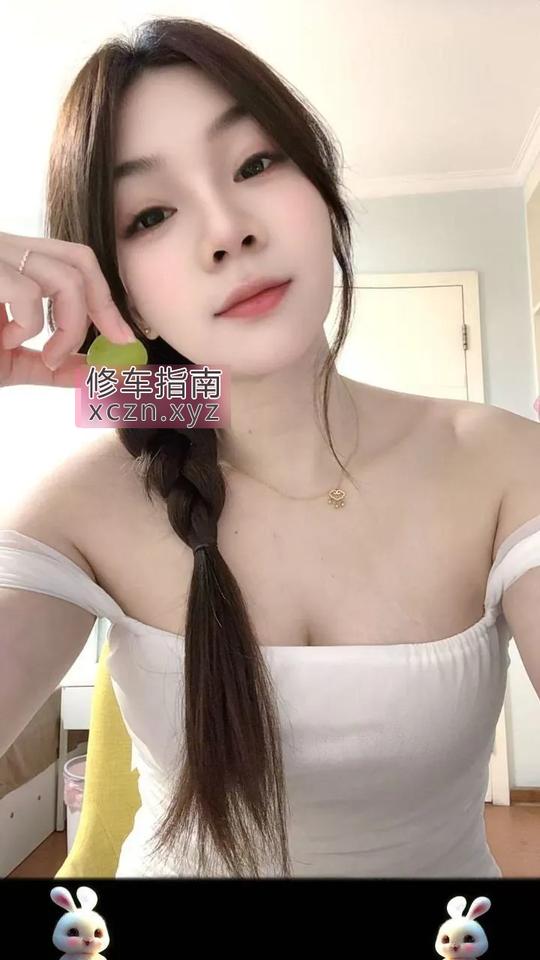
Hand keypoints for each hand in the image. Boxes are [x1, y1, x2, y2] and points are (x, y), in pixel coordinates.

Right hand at [0, 230, 135, 386]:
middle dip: (104, 307)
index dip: (106, 300)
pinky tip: (9, 341)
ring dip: (70, 328)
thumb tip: (94, 372)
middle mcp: (7, 251)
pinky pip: (28, 292)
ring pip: (65, 276)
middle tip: (114, 343)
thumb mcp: (12, 362)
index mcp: (16, 266)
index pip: (76, 263)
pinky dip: (30, 326)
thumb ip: (52, 367)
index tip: (125, 338)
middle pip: (80, 258)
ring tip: (49, 355)